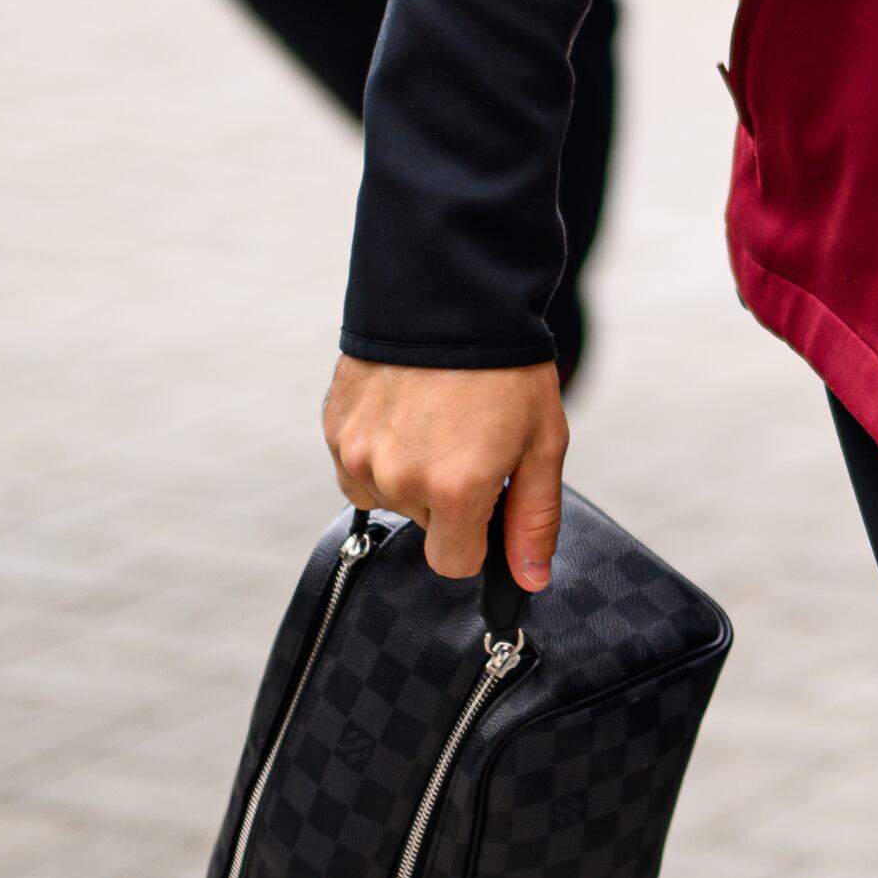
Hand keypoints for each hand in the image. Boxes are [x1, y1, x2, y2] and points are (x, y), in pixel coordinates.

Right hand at [325, 356, 566, 590]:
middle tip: (469, 437)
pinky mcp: (335, 430)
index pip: (454, 562)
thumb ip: (533, 519)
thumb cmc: (507, 369)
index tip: (487, 498)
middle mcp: (400, 480)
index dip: (477, 535)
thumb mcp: (542, 443)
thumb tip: (529, 580)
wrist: (451, 297)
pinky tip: (405, 411)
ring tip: (437, 418)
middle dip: (448, 494)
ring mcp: (359, 456)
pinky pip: (357, 467)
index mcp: (455, 490)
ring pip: (389, 496)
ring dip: (410, 472)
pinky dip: (379, 450)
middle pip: (425, 524)